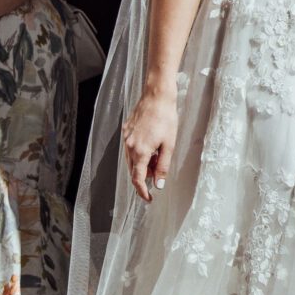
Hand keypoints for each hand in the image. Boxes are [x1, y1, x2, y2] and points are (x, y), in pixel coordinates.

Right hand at [125, 87, 179, 201]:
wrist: (157, 96)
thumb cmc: (166, 118)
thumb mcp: (169, 145)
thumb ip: (163, 166)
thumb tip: (159, 183)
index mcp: (140, 152)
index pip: (137, 179)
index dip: (142, 191)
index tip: (148, 198)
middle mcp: (129, 146)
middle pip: (134, 170)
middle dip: (145, 176)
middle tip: (159, 173)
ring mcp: (126, 138)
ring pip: (131, 160)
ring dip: (143, 164)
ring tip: (157, 156)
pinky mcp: (126, 130)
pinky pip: (130, 148)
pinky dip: (139, 153)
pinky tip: (151, 146)